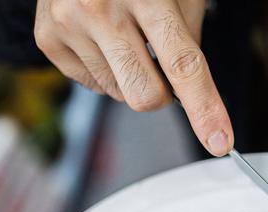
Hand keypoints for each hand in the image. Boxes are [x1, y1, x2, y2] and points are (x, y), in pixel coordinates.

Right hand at [34, 0, 233, 155]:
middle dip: (162, 93)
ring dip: (131, 75)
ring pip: (120, 95)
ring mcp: (68, 24)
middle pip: (146, 95)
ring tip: (124, 34)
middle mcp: (100, 8)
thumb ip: (189, 41)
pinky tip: (102, 38)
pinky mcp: (47, 39)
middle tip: (159, 61)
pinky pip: (94, 85)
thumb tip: (194, 97)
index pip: (183, 63)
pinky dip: (107, 70)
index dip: (205, 107)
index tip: (220, 142)